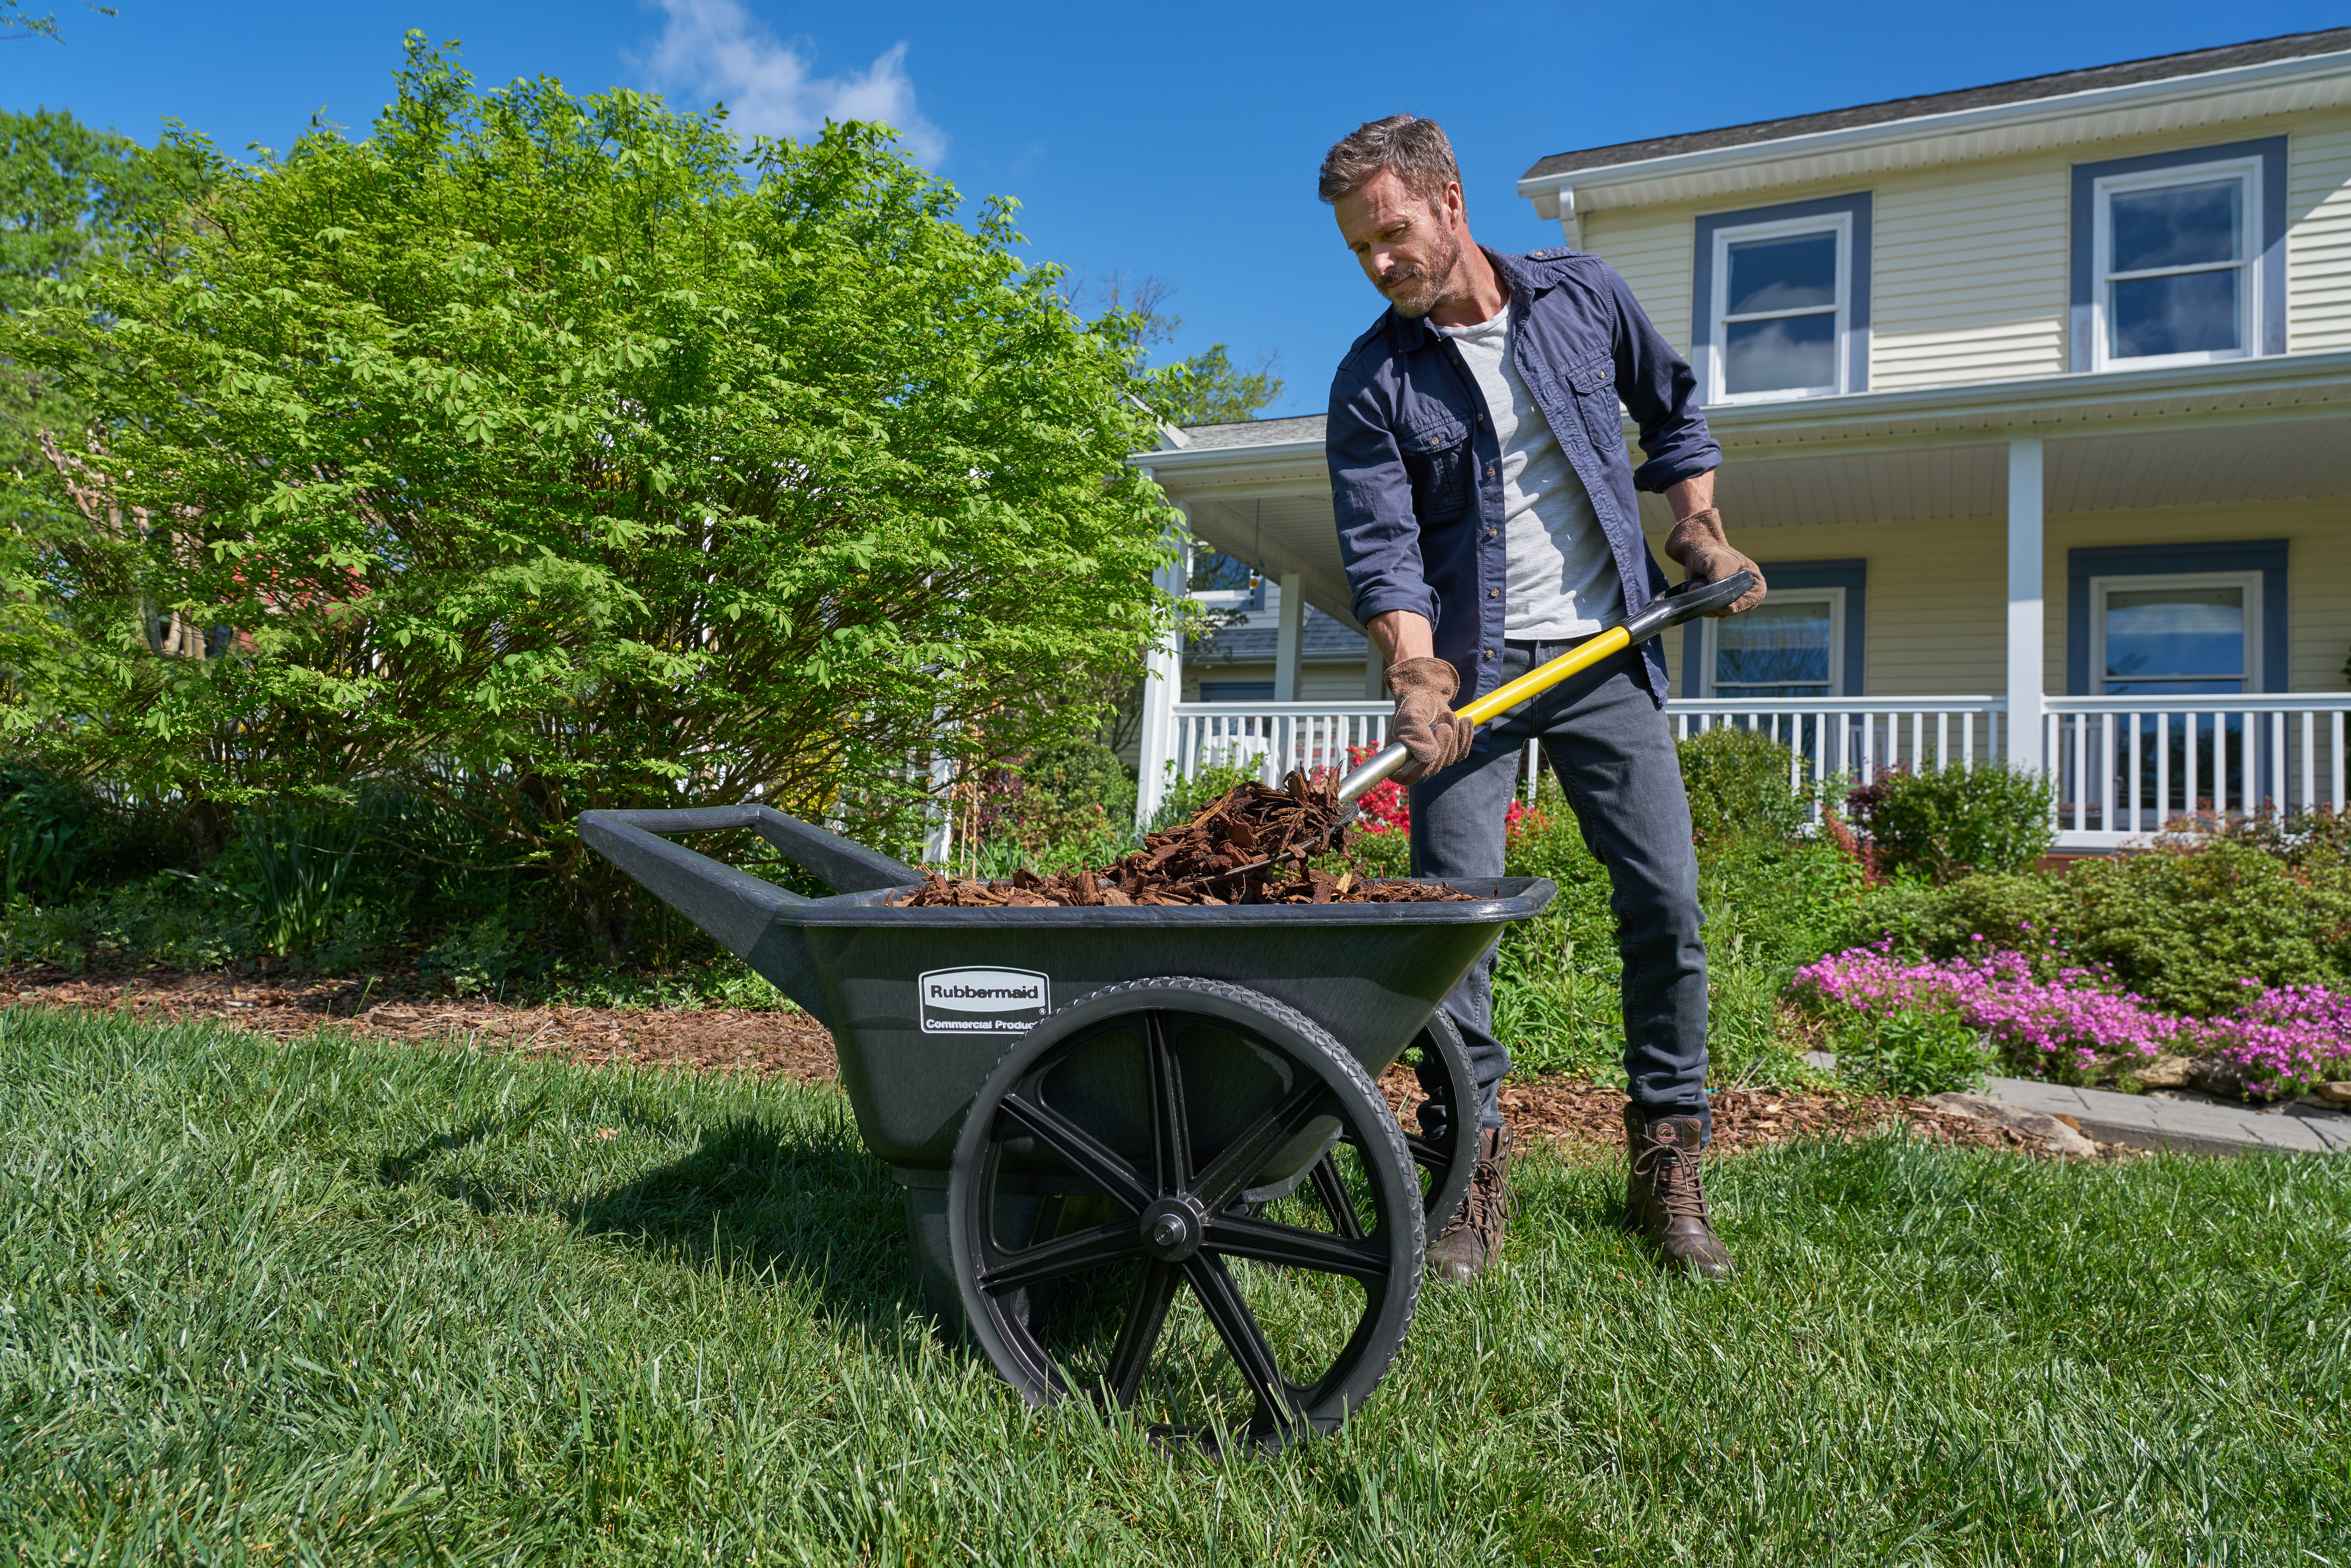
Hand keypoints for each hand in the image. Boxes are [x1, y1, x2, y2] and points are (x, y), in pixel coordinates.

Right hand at [1385, 656, 1474, 783]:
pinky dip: (1465, 735)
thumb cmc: (1413, 707)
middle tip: (1443, 723)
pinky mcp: (1450, 754)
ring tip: (1448, 715)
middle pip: (1433, 767)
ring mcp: (1434, 761)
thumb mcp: (1411, 718)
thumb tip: (1429, 758)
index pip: (1409, 775)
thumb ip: (1416, 737)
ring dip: (1453, 733)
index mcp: (1398, 760)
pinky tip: (1465, 720)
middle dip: (1442, 743)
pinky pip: (1462, 752)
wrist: (1427, 695)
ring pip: (1449, 758)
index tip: (1431, 739)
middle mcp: (1415, 765)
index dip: (1421, 764)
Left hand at [1663, 508, 1766, 615]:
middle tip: (1703, 592)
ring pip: (1723, 613)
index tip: (1728, 606)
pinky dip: (1702, 606)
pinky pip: (1713, 612)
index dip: (1742, 604)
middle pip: (1737, 609)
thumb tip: (1721, 601)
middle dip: (1719, 604)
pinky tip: (1693, 591)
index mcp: (1753, 579)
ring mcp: (1731, 597)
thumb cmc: (1711, 552)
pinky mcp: (1718, 601)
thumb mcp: (1718, 562)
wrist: (1696, 550)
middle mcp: (1745, 591)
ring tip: (1695, 585)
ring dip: (1707, 604)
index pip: (1754, 597)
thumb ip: (1721, 580)